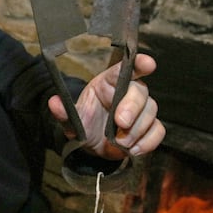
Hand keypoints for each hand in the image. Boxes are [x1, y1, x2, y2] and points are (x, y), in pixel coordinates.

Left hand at [48, 53, 164, 159]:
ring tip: (120, 142)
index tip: (148, 63)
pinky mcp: (148, 127)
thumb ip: (64, 113)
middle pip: (140, 91)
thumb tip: (53, 102)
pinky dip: (148, 142)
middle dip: (132, 108)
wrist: (93, 150)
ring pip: (151, 111)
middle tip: (120, 123)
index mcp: (108, 84)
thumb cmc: (84, 127)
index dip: (138, 64)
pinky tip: (133, 149)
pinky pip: (158, 130)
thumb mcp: (72, 122)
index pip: (125, 68)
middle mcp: (127, 93)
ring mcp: (140, 110)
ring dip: (137, 129)